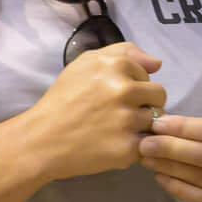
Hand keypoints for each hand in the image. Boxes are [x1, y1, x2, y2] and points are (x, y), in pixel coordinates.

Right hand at [18, 44, 163, 182]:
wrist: (42, 139)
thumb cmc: (63, 99)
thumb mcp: (85, 63)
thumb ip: (123, 53)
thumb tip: (157, 63)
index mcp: (116, 66)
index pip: (148, 75)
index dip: (134, 86)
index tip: (114, 96)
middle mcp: (125, 91)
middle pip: (159, 97)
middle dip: (145, 104)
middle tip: (121, 114)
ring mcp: (128, 121)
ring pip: (156, 121)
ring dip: (141, 126)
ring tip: (117, 130)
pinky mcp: (128, 148)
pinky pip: (147, 143)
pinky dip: (135, 146)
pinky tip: (115, 145)